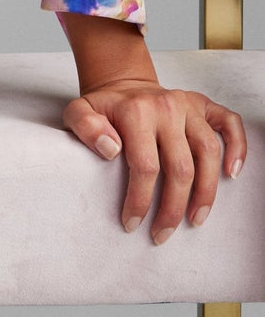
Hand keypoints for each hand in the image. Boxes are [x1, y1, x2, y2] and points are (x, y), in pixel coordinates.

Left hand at [63, 78, 247, 244]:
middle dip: (172, 208)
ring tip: (195, 219)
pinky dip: (238, 147)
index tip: (131, 223)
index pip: (145, 166)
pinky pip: (230, 123)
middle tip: (161, 233)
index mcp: (136, 111)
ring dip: (206, 191)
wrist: (122, 83)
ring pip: (209, 152)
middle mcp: (167, 107)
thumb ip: (85, 127)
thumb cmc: (103, 107)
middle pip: (180, 167)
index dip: (139, 200)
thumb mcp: (79, 112)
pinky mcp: (204, 105)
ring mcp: (189, 106)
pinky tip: (232, 173)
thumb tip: (111, 150)